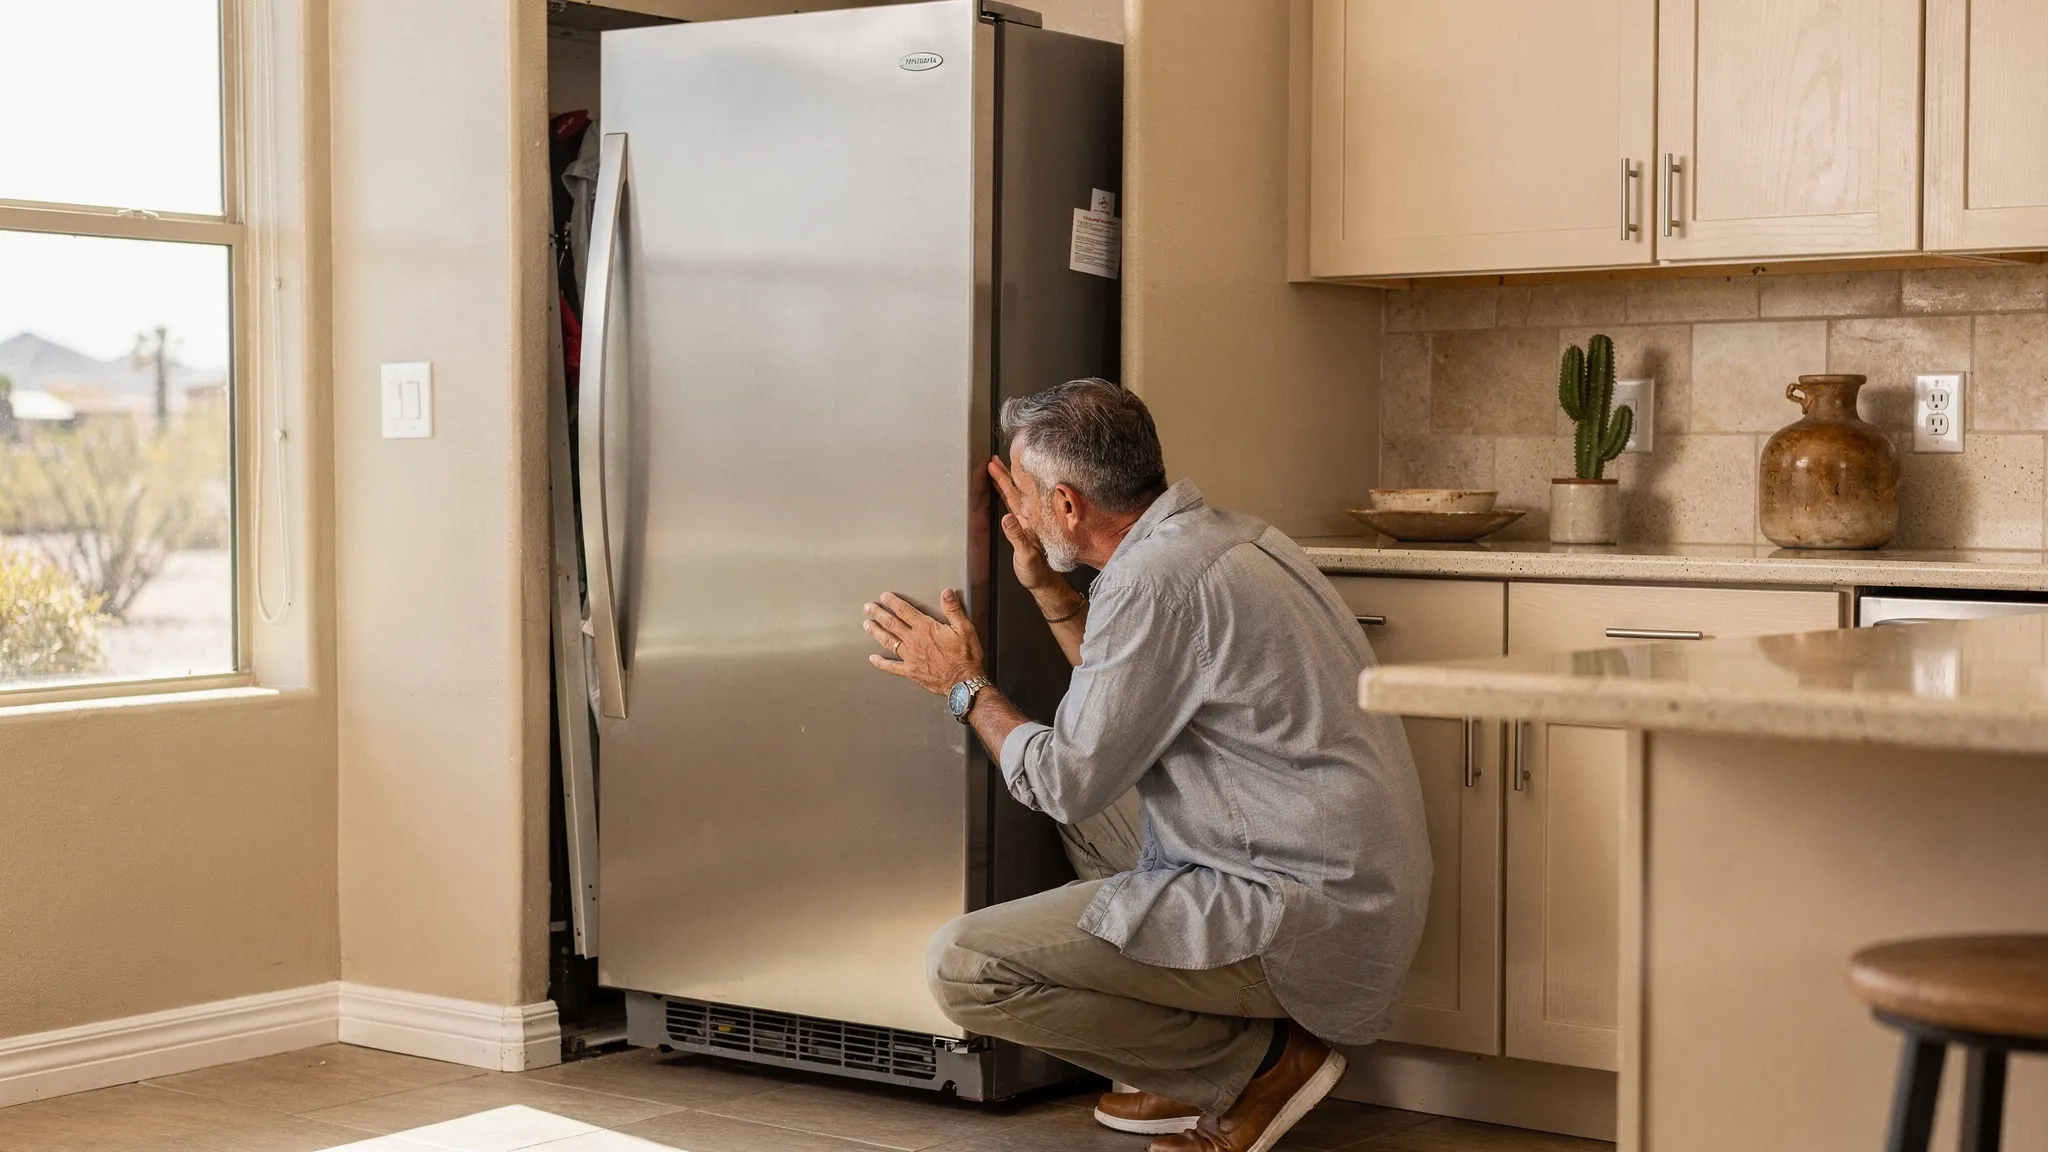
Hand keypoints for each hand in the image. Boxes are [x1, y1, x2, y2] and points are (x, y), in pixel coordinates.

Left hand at [864, 590, 985, 695]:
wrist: (963, 682)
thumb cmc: (965, 656)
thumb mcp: (964, 628)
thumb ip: (953, 609)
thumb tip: (946, 593)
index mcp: (926, 628)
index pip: (905, 611)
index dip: (893, 602)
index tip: (885, 597)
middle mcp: (914, 641)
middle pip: (891, 624)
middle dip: (878, 614)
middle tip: (868, 608)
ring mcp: (910, 657)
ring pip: (888, 641)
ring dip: (876, 632)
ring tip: (867, 625)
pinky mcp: (910, 671)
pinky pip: (891, 666)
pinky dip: (881, 662)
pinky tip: (873, 659)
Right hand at [987, 456, 1060, 594]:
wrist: (1042, 581)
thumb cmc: (1037, 571)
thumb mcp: (1026, 555)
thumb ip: (1017, 537)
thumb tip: (1007, 518)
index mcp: (1030, 520)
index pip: (1016, 494)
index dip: (1006, 478)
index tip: (996, 465)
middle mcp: (1028, 518)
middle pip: (1014, 490)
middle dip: (1004, 473)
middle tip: (993, 460)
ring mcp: (1025, 522)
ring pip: (1014, 496)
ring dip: (1005, 482)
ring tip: (995, 468)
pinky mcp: (1021, 528)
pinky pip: (1012, 506)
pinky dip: (1006, 495)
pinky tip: (1003, 490)